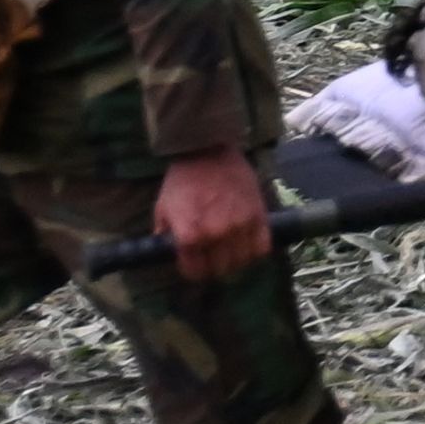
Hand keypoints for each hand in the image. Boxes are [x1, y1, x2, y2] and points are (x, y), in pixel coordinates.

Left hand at [158, 148, 275, 284]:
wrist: (207, 151)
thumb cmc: (181, 181)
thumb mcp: (162, 209)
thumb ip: (165, 235)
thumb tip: (168, 250)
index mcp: (190, 236)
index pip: (195, 272)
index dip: (193, 271)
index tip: (194, 265)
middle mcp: (216, 236)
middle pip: (221, 270)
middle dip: (214, 267)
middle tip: (212, 258)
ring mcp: (240, 227)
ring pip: (243, 261)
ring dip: (236, 260)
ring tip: (231, 252)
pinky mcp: (258, 216)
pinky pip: (262, 246)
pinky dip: (255, 250)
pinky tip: (248, 244)